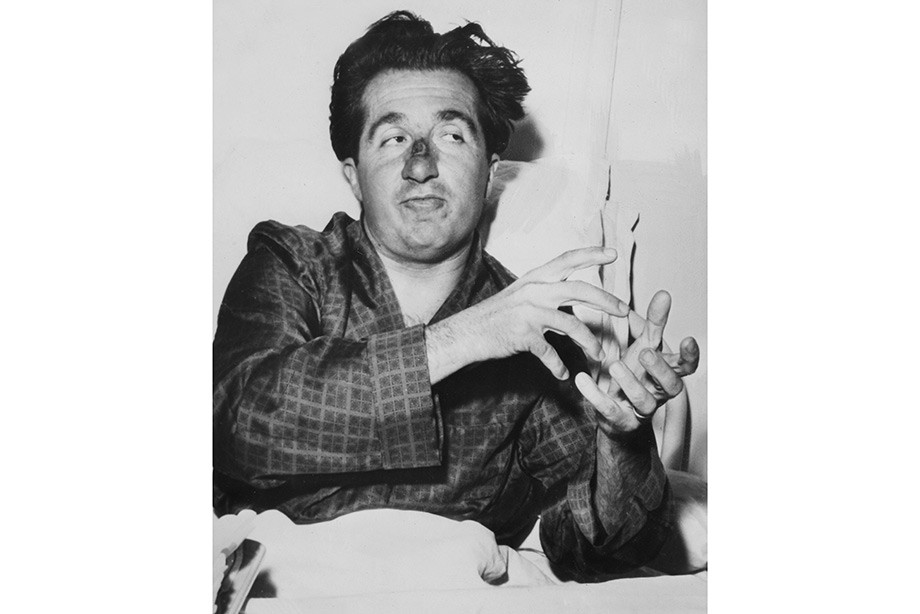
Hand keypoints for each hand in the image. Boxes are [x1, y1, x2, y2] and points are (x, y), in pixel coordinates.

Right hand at [426, 247, 630, 383]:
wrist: (466, 333)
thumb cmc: (495, 317)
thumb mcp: (521, 296)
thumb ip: (546, 295)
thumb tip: (572, 301)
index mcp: (535, 278)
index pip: (567, 259)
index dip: (591, 254)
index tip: (612, 253)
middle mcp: (534, 290)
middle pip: (580, 290)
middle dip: (606, 300)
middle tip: (624, 311)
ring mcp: (529, 312)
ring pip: (572, 325)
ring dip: (589, 342)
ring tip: (599, 355)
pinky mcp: (523, 335)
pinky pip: (550, 353)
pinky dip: (559, 366)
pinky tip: (563, 375)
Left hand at [574, 290, 698, 436]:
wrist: (616, 413)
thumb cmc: (635, 374)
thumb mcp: (644, 345)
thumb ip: (655, 322)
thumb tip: (664, 294)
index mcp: (667, 373)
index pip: (686, 367)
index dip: (690, 356)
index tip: (688, 340)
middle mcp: (659, 392)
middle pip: (671, 385)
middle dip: (659, 369)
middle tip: (645, 353)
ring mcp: (641, 409)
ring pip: (643, 400)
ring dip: (630, 383)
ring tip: (616, 366)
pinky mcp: (620, 420)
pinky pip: (610, 410)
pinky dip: (595, 395)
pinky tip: (582, 380)